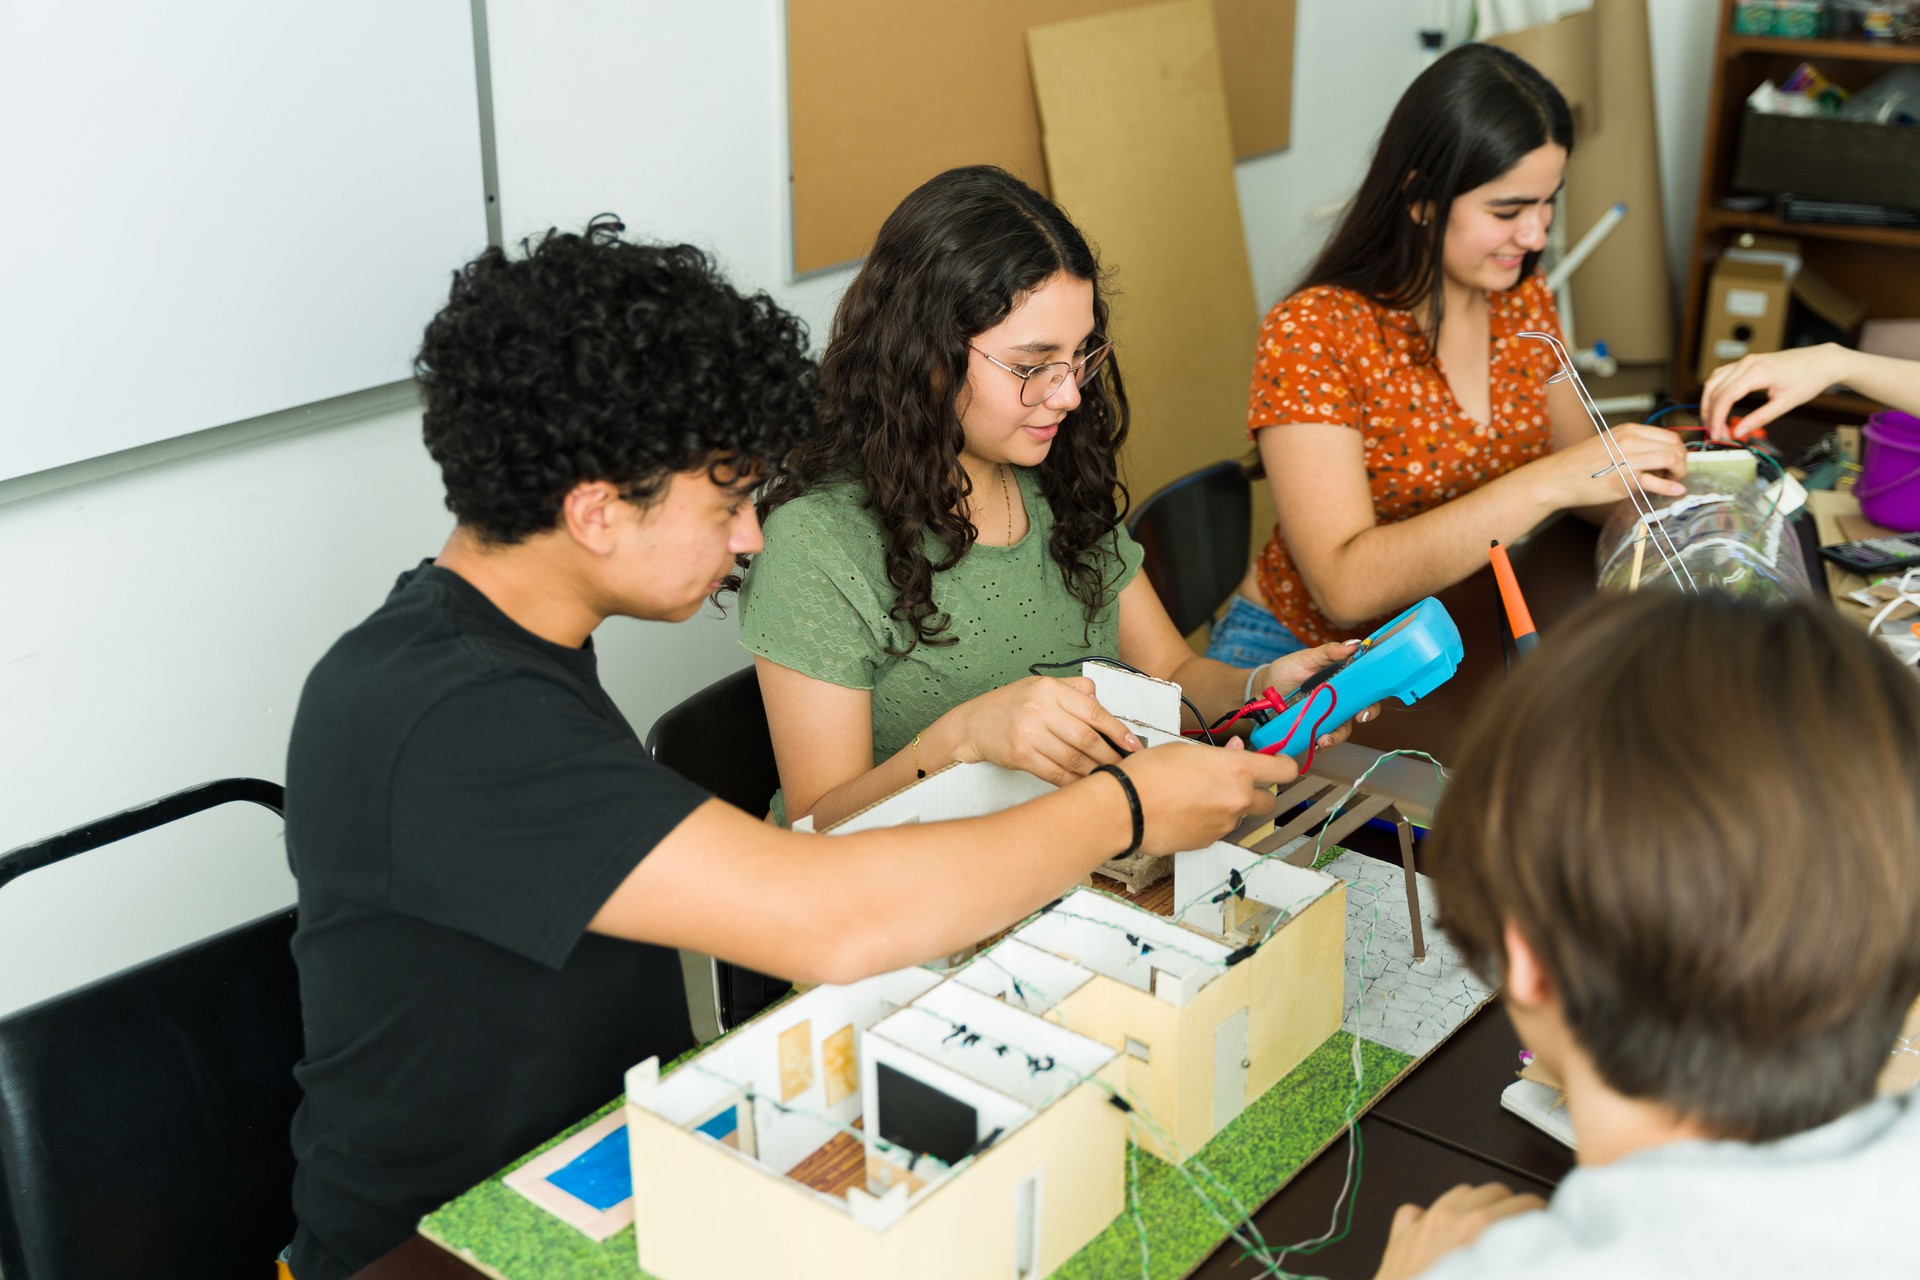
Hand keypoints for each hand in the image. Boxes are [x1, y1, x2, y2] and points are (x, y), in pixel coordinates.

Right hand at [939, 675, 1142, 785]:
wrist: (972, 724)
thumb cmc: (1010, 705)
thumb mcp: (1040, 686)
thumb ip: (1073, 689)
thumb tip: (1103, 702)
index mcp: (1050, 689)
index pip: (1093, 711)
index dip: (1117, 730)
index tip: (1132, 744)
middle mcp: (1039, 709)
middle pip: (1086, 738)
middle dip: (1110, 756)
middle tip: (1124, 766)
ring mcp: (1028, 733)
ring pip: (1073, 759)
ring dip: (1094, 772)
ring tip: (1107, 777)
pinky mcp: (1020, 755)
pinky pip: (1056, 773)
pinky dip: (1073, 782)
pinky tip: (1084, 784)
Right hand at [1116, 739, 1293, 854]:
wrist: (1126, 807)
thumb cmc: (1150, 773)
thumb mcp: (1187, 750)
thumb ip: (1220, 755)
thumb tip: (1236, 752)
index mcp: (1237, 769)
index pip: (1284, 770)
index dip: (1285, 766)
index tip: (1279, 764)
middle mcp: (1238, 798)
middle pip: (1269, 801)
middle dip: (1257, 793)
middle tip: (1236, 783)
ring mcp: (1225, 824)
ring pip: (1240, 816)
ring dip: (1229, 807)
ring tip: (1197, 796)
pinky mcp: (1210, 842)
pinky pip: (1219, 829)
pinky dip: (1210, 821)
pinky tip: (1186, 811)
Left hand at [1255, 641, 1383, 751]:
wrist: (1262, 691)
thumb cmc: (1286, 671)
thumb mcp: (1306, 658)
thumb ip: (1328, 653)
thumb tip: (1353, 645)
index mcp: (1343, 679)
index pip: (1367, 685)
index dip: (1376, 691)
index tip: (1373, 693)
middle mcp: (1340, 699)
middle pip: (1362, 709)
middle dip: (1365, 714)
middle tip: (1360, 716)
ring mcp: (1328, 715)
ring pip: (1343, 728)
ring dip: (1338, 735)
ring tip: (1326, 737)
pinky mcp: (1314, 729)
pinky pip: (1324, 739)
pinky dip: (1322, 743)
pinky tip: (1316, 743)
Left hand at [1373, 1182, 1546, 1279]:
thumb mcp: (1496, 1273)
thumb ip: (1515, 1261)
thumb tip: (1535, 1255)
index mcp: (1479, 1229)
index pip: (1524, 1203)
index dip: (1539, 1217)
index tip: (1543, 1227)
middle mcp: (1450, 1219)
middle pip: (1493, 1191)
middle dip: (1510, 1209)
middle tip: (1517, 1231)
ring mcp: (1423, 1223)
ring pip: (1458, 1194)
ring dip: (1474, 1207)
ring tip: (1482, 1232)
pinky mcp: (1400, 1236)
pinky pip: (1417, 1211)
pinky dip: (1429, 1219)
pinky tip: (1439, 1237)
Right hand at [1542, 424, 1687, 508]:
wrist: (1556, 478)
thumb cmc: (1579, 465)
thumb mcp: (1609, 444)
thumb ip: (1634, 447)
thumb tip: (1659, 457)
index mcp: (1628, 430)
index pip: (1669, 436)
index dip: (1678, 451)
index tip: (1674, 463)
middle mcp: (1630, 440)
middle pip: (1675, 447)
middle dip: (1682, 462)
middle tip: (1675, 474)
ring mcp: (1628, 458)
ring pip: (1672, 460)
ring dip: (1679, 473)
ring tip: (1671, 482)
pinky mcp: (1624, 478)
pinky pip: (1657, 481)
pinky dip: (1671, 487)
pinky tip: (1676, 491)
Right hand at [1701, 344, 1844, 440]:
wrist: (1822, 361)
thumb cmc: (1809, 378)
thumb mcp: (1785, 404)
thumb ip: (1759, 419)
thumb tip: (1740, 432)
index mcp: (1757, 372)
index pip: (1725, 397)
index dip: (1717, 418)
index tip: (1718, 434)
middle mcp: (1747, 363)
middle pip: (1715, 390)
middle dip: (1711, 414)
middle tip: (1716, 432)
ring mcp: (1745, 361)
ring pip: (1713, 381)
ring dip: (1709, 402)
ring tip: (1713, 421)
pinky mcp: (1747, 362)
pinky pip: (1722, 376)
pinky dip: (1716, 392)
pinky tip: (1719, 404)